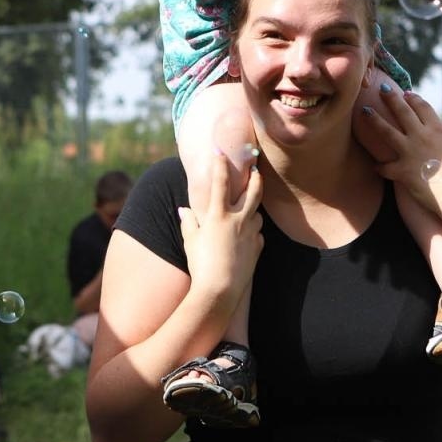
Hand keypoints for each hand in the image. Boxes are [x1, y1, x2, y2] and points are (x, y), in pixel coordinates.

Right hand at [178, 150, 263, 299]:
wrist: (219, 290)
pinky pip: (257, 234)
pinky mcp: (258, 248)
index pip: (220, 182)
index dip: (221, 164)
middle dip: (255, 177)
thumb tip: (183, 210)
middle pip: (253, 191)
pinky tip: (246, 237)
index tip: (221, 151)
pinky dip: (252, 232)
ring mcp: (251, 233)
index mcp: (219, 215)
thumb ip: (189, 222)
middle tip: (255, 169)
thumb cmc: (200, 264)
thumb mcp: (190, 241)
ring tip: (246, 209)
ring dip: (252, 210)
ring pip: (257, 214)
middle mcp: (238, 220)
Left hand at [358, 84, 441, 212]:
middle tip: (381, 88)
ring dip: (374, 120)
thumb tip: (438, 145)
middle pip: (403, 112)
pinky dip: (380, 167)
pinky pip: (385, 167)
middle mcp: (422, 136)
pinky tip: (375, 167)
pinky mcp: (403, 171)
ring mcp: (411, 152)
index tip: (406, 93)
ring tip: (364, 110)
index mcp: (438, 130)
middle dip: (390, 98)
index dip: (413, 99)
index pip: (423, 108)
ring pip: (387, 131)